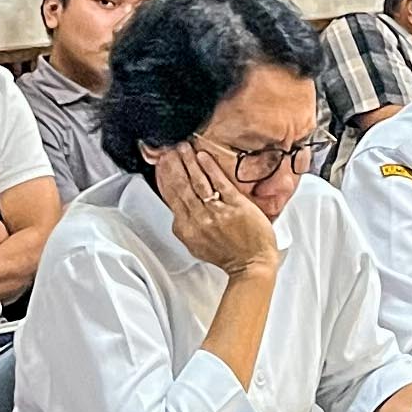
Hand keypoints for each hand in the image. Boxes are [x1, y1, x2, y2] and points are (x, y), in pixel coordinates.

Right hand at [152, 146, 278, 281]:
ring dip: (189, 162)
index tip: (160, 163)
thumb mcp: (197, 245)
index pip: (171, 197)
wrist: (251, 264)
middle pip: (181, 186)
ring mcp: (217, 212)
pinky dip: (210, 168)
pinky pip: (219, 183)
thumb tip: (177, 210)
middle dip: (174, 165)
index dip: (164, 177)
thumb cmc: (228, 255)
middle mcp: (199, 219)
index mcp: (186, 228)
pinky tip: (203, 156)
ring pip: (197, 182)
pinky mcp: (236, 206)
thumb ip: (185, 226)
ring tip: (183, 147)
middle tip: (169, 149)